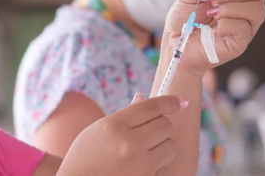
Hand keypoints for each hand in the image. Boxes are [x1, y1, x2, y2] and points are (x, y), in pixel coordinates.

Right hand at [58, 95, 184, 175]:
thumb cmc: (84, 158)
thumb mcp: (97, 130)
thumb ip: (122, 116)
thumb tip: (143, 98)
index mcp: (114, 125)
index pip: (150, 107)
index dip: (169, 102)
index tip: (180, 101)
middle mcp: (129, 144)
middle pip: (166, 125)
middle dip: (161, 125)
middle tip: (150, 130)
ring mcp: (140, 165)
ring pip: (171, 146)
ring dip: (162, 145)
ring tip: (144, 149)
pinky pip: (165, 166)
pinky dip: (158, 164)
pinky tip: (141, 165)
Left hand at [164, 0, 264, 76]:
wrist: (176, 45)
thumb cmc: (183, 21)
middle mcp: (244, 7)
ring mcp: (245, 25)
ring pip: (257, 9)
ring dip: (230, 7)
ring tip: (212, 13)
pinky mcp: (242, 42)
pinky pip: (245, 27)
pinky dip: (228, 24)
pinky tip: (216, 28)